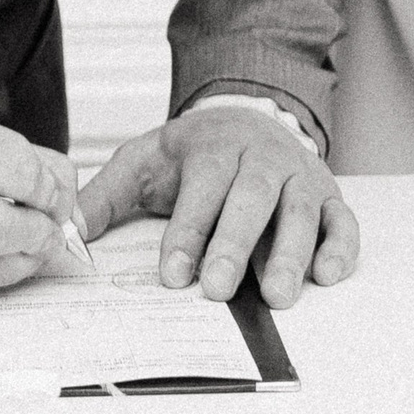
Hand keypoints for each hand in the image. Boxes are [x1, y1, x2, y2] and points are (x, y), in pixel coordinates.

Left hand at [77, 104, 357, 309]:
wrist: (247, 118)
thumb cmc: (194, 154)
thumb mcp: (144, 161)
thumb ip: (107, 195)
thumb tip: (70, 231)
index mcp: (214, 147)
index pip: (202, 187)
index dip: (187, 231)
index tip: (172, 274)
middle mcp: (262, 158)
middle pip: (252, 198)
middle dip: (235, 244)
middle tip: (218, 290)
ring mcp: (300, 177)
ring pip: (300, 211)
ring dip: (291, 252)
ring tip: (277, 295)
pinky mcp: (328, 197)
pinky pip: (342, 220)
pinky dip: (340, 246)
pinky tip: (327, 274)